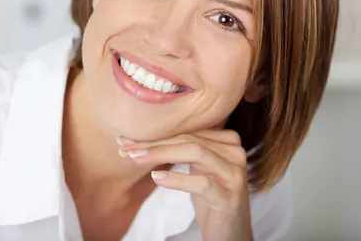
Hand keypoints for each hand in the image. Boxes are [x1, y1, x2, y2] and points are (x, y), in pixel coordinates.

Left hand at [118, 130, 252, 240]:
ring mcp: (235, 174)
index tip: (125, 141)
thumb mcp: (196, 169)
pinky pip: (202, 182)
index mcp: (226, 140)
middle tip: (126, 148)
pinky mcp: (230, 197)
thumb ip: (177, 150)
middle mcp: (235, 152)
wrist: (230, 233)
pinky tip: (157, 178)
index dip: (155, 134)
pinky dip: (177, 178)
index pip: (186, 131)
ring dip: (160, 154)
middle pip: (189, 139)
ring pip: (195, 152)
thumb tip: (134, 141)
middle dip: (154, 143)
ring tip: (135, 159)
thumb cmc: (210, 198)